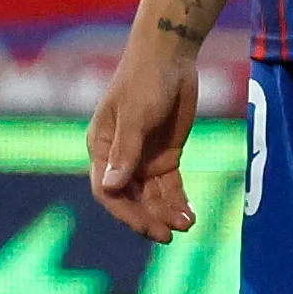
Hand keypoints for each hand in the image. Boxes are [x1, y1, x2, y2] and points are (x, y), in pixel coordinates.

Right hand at [82, 18, 204, 243]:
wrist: (170, 57)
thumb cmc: (144, 81)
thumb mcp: (135, 116)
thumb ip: (125, 152)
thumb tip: (111, 188)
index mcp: (101, 147)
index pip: (108, 190)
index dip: (126, 213)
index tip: (149, 228)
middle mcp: (120, 157)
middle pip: (131, 198)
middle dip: (149, 218)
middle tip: (170, 237)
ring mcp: (143, 157)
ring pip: (152, 195)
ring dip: (167, 212)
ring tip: (188, 225)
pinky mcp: (166, 155)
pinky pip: (171, 186)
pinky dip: (179, 201)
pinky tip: (191, 214)